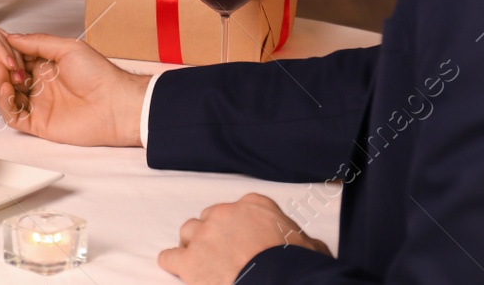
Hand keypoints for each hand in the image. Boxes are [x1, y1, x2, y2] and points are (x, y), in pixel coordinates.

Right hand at [0, 32, 148, 146]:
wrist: (115, 104)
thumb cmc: (99, 75)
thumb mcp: (68, 48)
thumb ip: (39, 43)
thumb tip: (14, 37)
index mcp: (47, 66)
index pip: (17, 59)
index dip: (5, 53)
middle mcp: (41, 85)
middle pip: (9, 77)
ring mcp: (39, 105)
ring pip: (8, 96)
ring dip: (0, 84)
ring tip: (1, 74)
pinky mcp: (39, 123)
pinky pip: (14, 116)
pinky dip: (5, 104)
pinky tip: (6, 91)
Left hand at [158, 194, 331, 282]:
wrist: (279, 281)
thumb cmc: (297, 265)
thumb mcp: (312, 247)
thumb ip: (303, 240)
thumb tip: (313, 247)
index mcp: (255, 206)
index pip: (239, 209)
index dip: (239, 227)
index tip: (243, 239)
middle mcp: (226, 213)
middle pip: (209, 218)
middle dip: (214, 235)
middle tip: (222, 255)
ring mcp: (205, 235)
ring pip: (188, 232)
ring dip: (192, 246)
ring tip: (202, 263)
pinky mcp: (190, 259)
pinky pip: (170, 256)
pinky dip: (172, 263)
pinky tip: (178, 270)